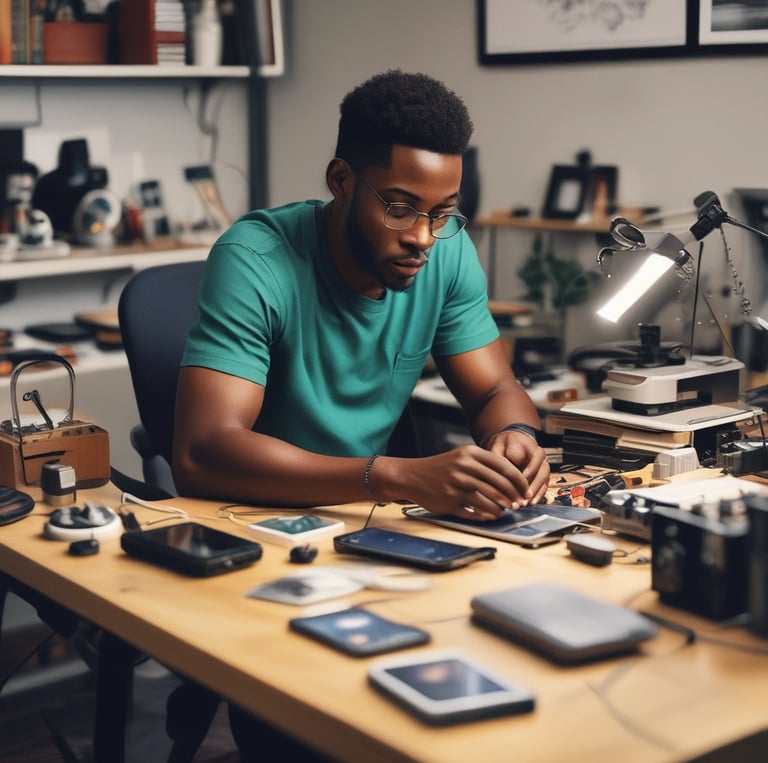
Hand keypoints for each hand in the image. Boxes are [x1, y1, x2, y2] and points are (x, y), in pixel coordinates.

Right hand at [394, 444, 541, 520]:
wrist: (412, 476)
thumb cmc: (442, 467)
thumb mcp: (462, 457)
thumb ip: (485, 465)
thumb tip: (513, 480)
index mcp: (470, 453)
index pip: (504, 467)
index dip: (519, 481)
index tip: (526, 490)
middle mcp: (464, 467)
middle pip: (500, 485)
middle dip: (514, 497)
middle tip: (520, 504)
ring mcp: (456, 485)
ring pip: (490, 500)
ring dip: (502, 508)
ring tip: (505, 510)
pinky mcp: (450, 502)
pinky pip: (474, 512)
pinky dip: (486, 515)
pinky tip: (490, 515)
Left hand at [483, 430, 550, 504]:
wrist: (512, 443)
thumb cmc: (504, 446)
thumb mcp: (497, 448)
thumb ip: (499, 458)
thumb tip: (503, 473)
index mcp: (526, 445)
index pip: (526, 458)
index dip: (523, 471)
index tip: (518, 482)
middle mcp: (538, 454)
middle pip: (541, 469)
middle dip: (533, 484)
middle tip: (525, 495)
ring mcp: (543, 463)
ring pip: (544, 477)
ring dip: (537, 491)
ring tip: (528, 502)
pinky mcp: (543, 473)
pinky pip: (545, 484)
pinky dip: (540, 494)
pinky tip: (532, 502)